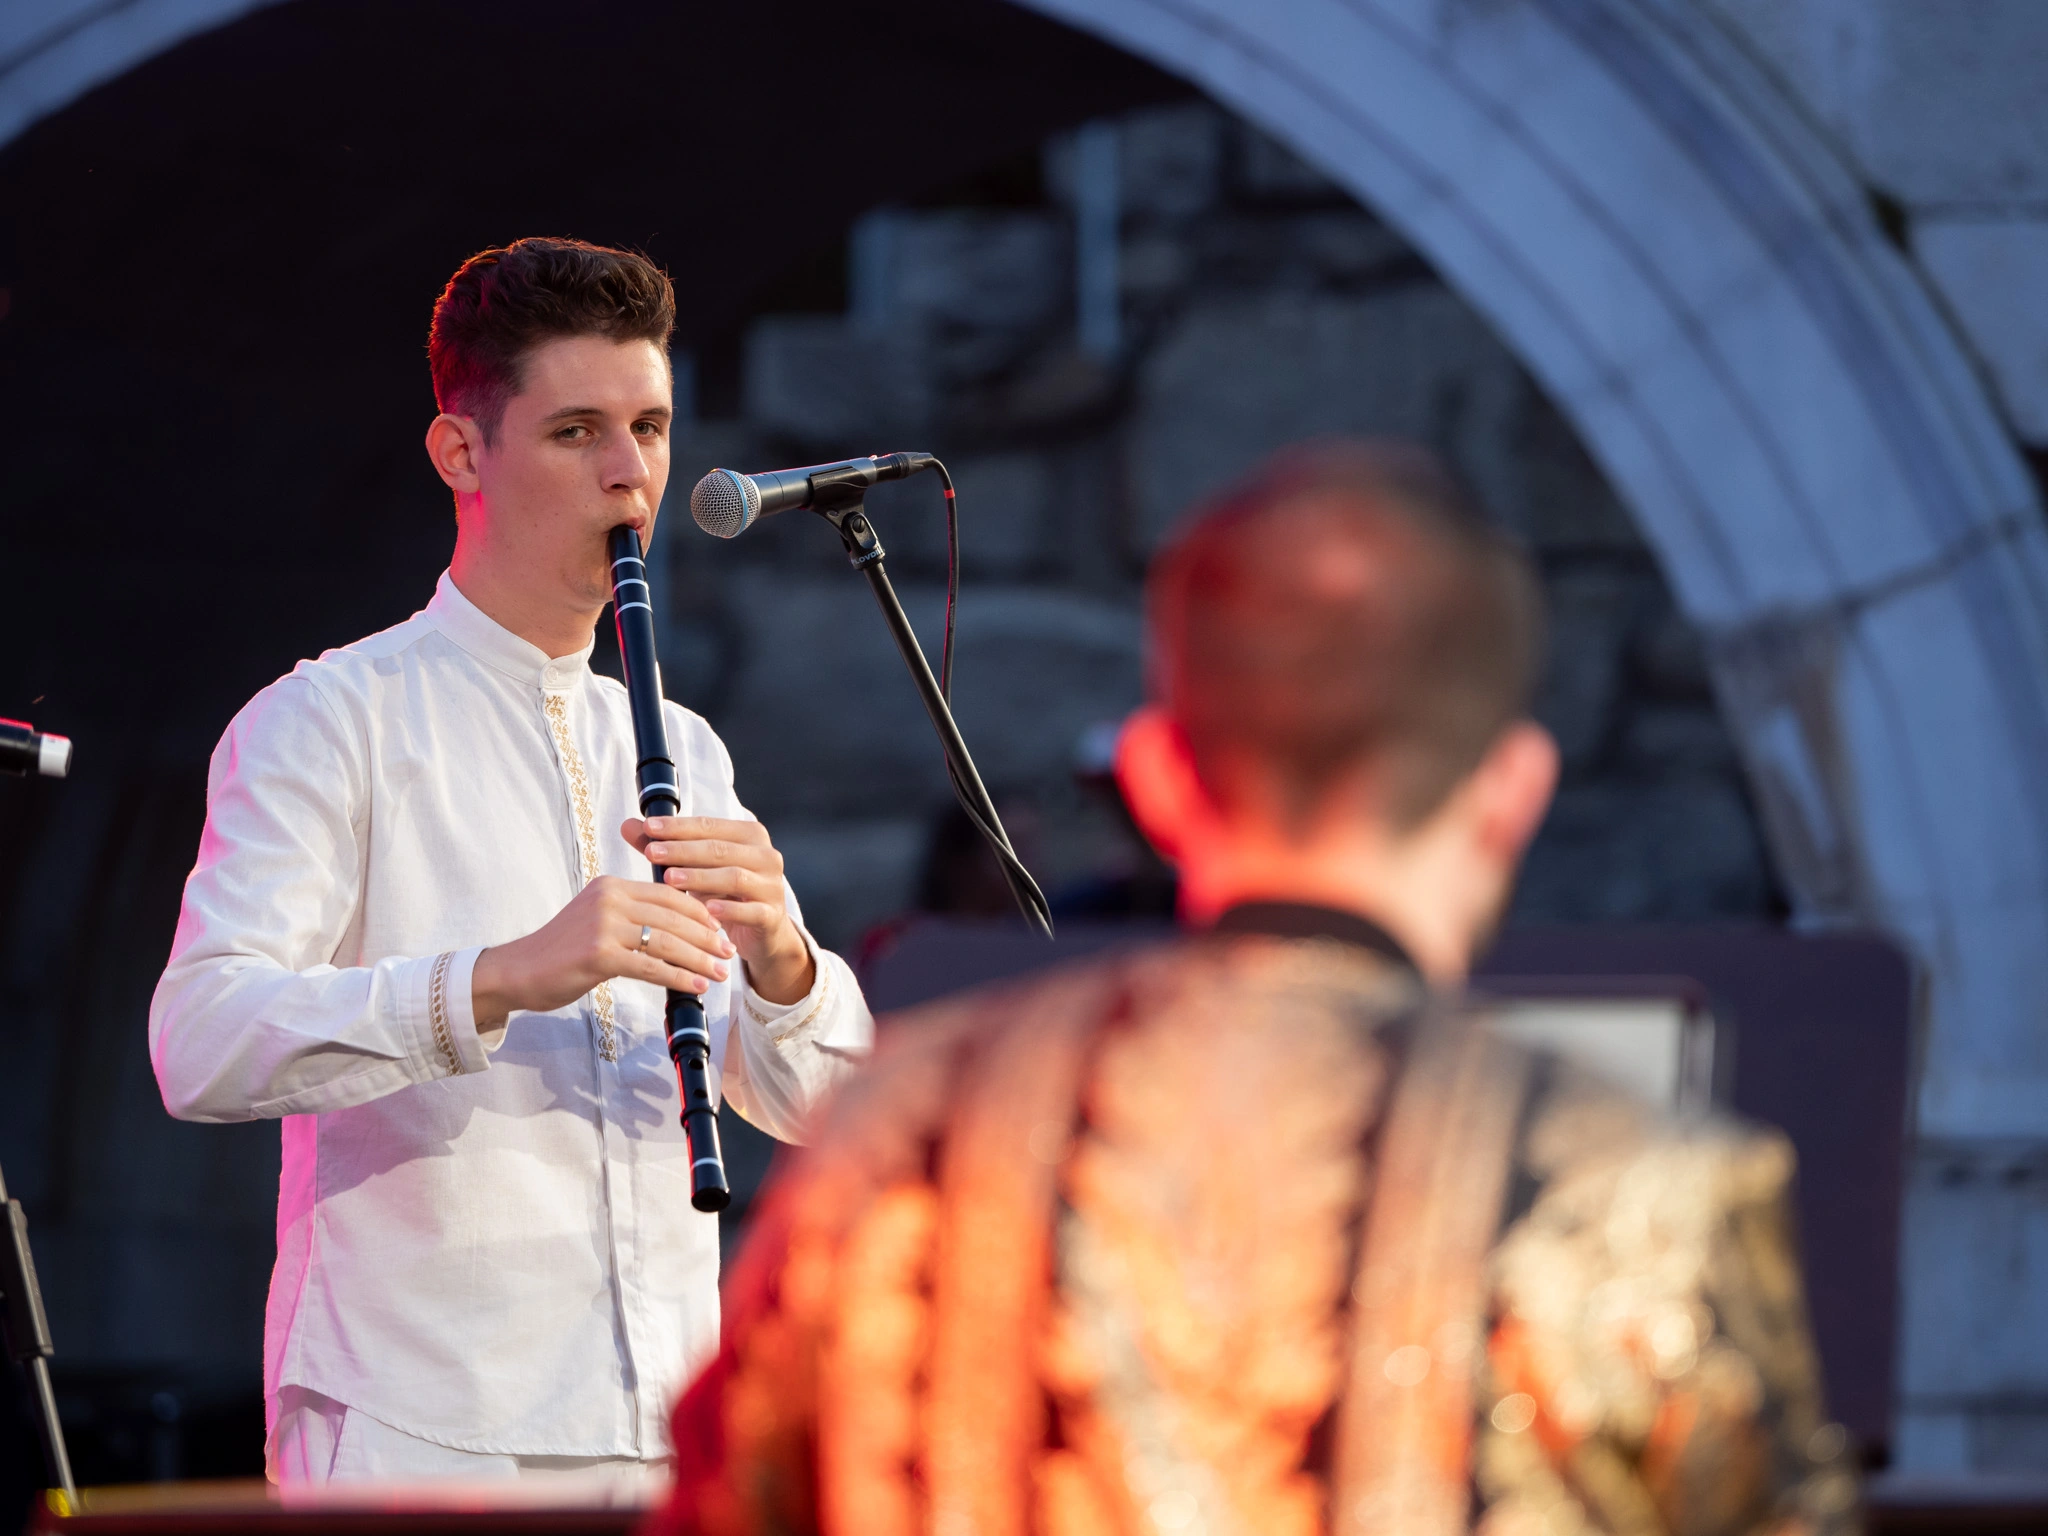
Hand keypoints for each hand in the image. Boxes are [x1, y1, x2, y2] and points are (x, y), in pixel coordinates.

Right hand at [471, 875, 736, 1026]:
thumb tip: (675, 930)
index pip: (669, 894)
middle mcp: (609, 898)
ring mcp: (604, 925)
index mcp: (612, 886)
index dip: (700, 912)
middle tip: (727, 953)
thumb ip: (632, 918)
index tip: (720, 930)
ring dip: (698, 959)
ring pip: (667, 941)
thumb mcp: (598, 921)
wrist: (518, 972)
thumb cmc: (562, 952)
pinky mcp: (599, 954)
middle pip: (674, 916)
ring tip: (718, 973)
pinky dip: (677, 977)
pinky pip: (650, 966)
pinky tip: (695, 986)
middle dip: (707, 936)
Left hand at [625, 815, 815, 1005]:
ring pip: (734, 877)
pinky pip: (751, 911)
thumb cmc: (725, 894)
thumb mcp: (696, 869)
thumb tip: (628, 825)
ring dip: (700, 877)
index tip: (647, 827)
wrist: (762, 932)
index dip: (678, 826)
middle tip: (651, 852)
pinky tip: (707, 910)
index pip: (710, 825)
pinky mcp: (772, 916)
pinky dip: (729, 910)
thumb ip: (666, 847)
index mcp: (749, 836)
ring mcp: (772, 886)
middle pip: (720, 849)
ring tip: (670, 879)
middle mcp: (766, 856)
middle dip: (683, 850)